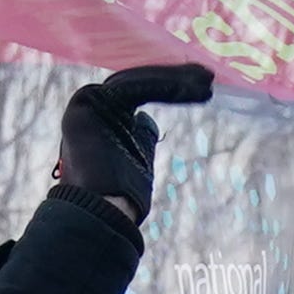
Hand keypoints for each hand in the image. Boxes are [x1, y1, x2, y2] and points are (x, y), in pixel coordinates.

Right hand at [52, 61, 215, 223]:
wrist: (101, 217)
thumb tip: (148, 124)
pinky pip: (133, 88)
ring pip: (137, 82)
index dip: (168, 85)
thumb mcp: (135, 161)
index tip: (200, 87)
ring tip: (206, 82)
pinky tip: (191, 85)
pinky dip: (164, 85)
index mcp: (97, 115)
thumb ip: (139, 139)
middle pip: (136, 83)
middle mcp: (88, 104)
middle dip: (174, 78)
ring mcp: (86, 102)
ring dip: (175, 80)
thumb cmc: (121, 202)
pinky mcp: (88, 102)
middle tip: (207, 77)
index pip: (136, 90)